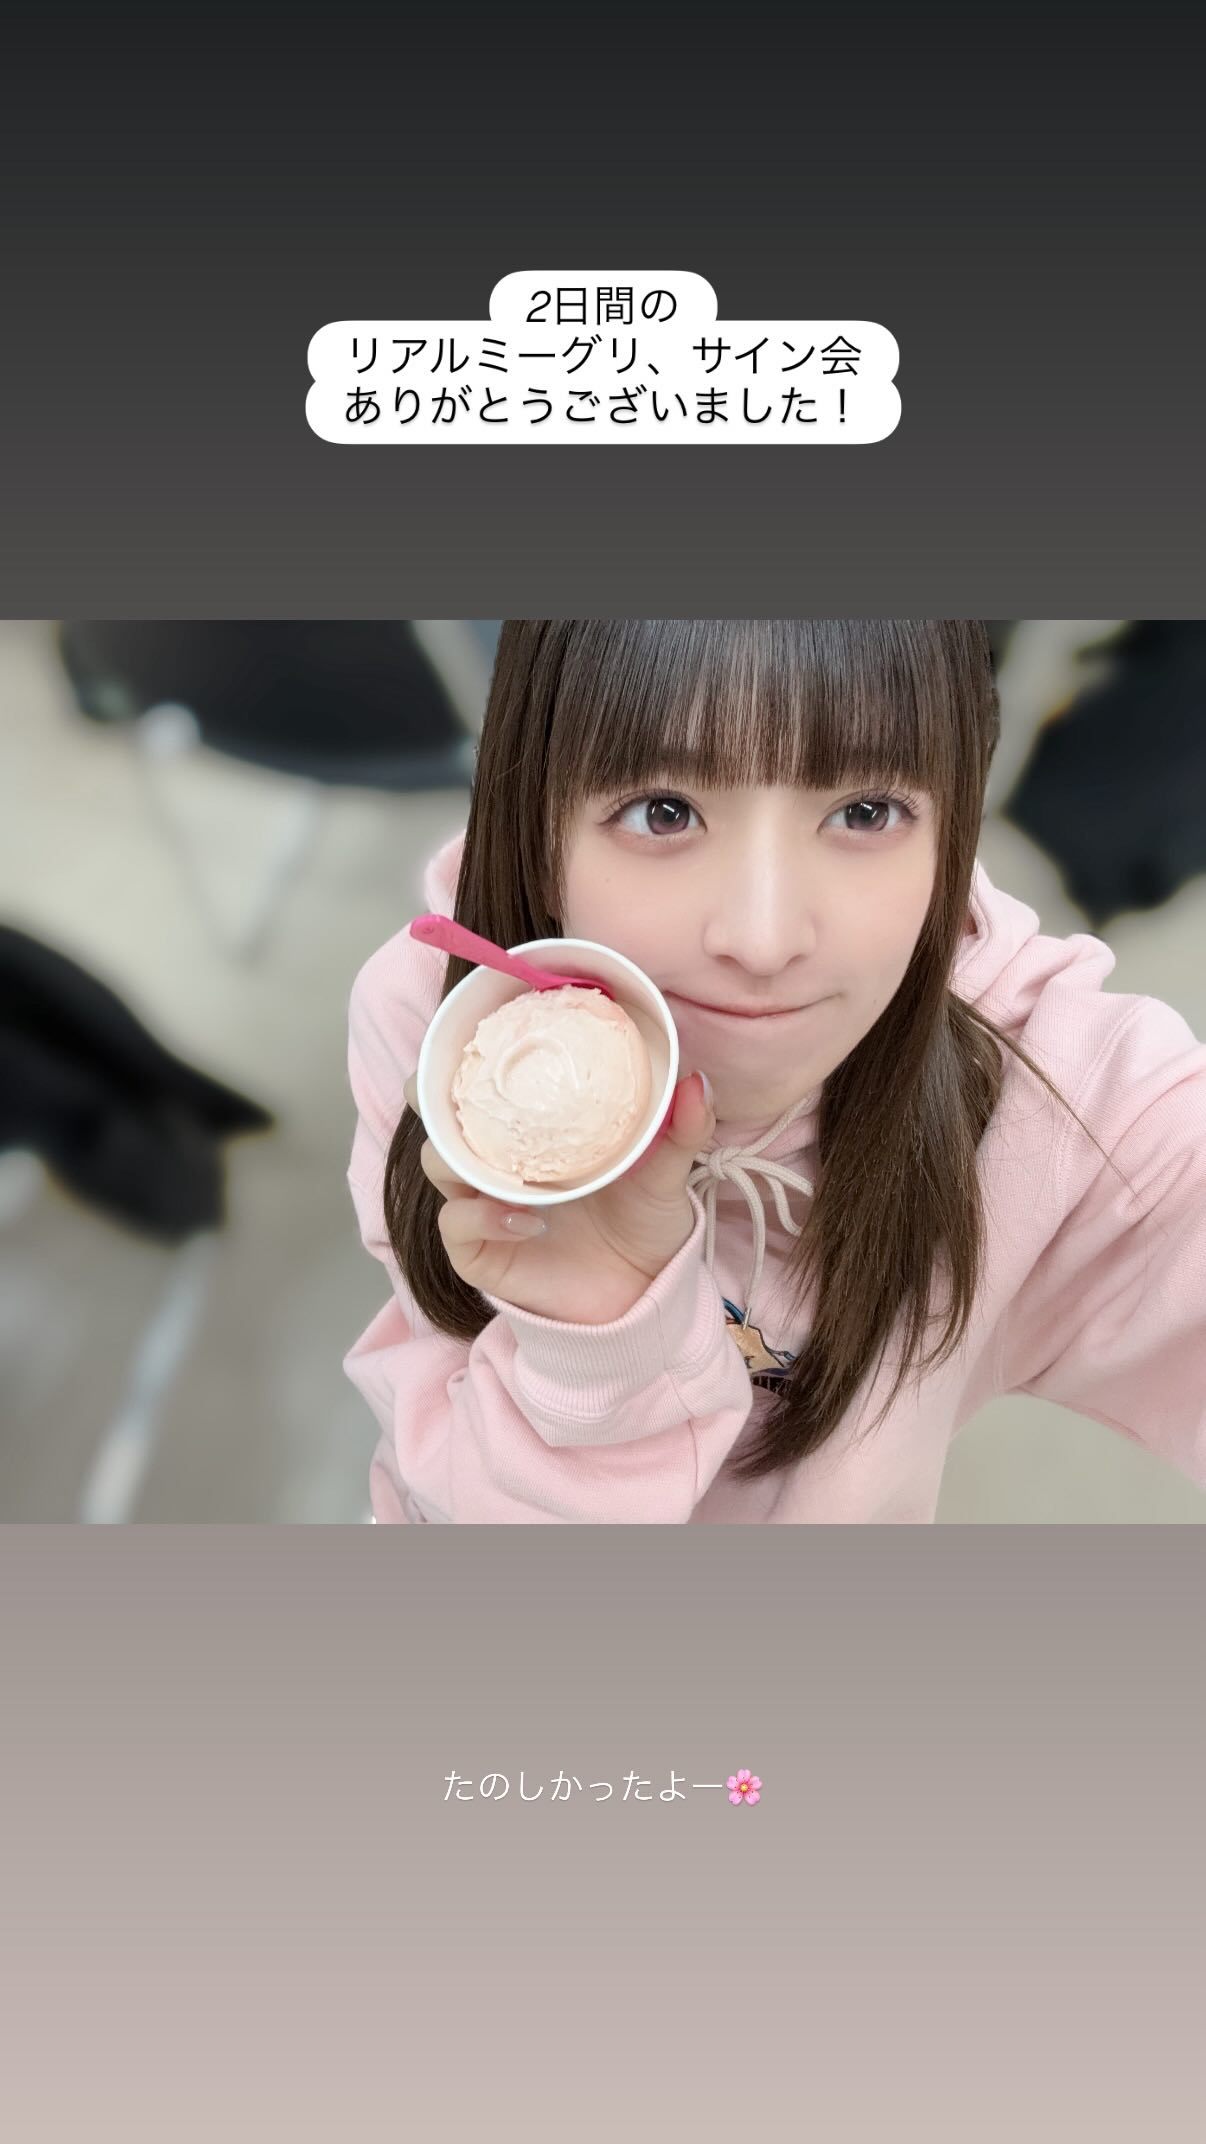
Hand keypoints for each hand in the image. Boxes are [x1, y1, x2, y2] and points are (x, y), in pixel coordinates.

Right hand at [405, 1069, 715, 1324]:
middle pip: (437, 1111)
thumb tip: (695, 1080)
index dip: (464, 1049)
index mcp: (530, 1124)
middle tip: (455, 1081)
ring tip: (506, 1163)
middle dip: (429, 1090)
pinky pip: (457, 1224)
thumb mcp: (666, 1172)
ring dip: (458, 1154)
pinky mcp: (478, 1249)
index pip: (479, 1076)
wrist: (642, 1294)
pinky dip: (483, 1216)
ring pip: (438, 1162)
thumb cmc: (643, 1223)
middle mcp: (495, 1157)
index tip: (481, 1023)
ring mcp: (480, 1201)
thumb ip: (680, 1129)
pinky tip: (528, 1220)